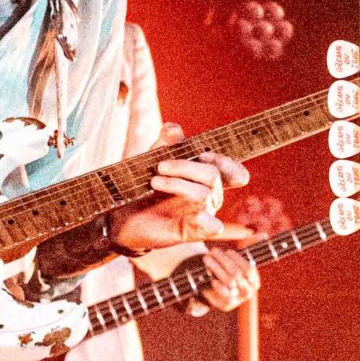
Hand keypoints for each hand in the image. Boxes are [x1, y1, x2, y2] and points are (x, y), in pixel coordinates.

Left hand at [110, 147, 247, 255]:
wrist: (125, 213)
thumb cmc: (146, 183)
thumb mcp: (155, 157)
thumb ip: (166, 142)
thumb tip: (173, 129)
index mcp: (207, 176)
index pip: (234, 171)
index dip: (226, 162)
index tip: (203, 154)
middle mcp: (210, 194)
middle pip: (213, 176)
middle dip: (185, 167)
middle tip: (160, 166)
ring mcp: (203, 213)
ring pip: (204, 195)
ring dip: (177, 184)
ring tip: (154, 182)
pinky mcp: (192, 231)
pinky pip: (211, 228)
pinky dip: (208, 222)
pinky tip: (199, 216)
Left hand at [197, 243, 258, 313]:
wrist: (218, 291)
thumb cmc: (231, 271)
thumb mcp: (240, 259)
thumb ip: (252, 247)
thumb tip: (264, 235)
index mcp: (254, 281)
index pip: (248, 269)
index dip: (238, 259)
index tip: (228, 252)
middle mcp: (249, 292)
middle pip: (236, 274)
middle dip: (223, 260)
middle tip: (213, 251)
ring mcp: (238, 300)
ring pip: (228, 281)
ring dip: (216, 268)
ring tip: (207, 259)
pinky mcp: (227, 305)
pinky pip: (222, 293)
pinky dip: (216, 283)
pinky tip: (209, 276)